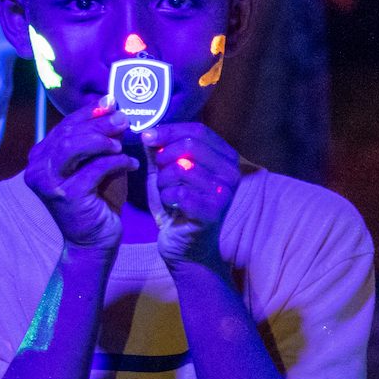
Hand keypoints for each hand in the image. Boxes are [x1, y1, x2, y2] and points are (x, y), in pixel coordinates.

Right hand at [26, 103, 138, 250]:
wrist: (95, 242)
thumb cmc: (98, 201)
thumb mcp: (97, 165)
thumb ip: (100, 141)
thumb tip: (112, 108)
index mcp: (40, 158)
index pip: (64, 126)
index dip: (88, 113)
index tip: (112, 103)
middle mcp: (37, 169)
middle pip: (68, 134)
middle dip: (98, 123)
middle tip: (123, 119)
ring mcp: (49, 183)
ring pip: (74, 146)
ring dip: (103, 139)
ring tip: (123, 143)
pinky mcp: (67, 196)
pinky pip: (95, 168)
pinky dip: (117, 162)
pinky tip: (132, 165)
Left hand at [142, 122, 242, 266]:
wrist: (186, 247)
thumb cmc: (178, 207)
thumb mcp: (167, 174)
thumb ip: (160, 152)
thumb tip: (148, 132)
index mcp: (226, 158)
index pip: (198, 130)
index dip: (169, 130)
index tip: (146, 136)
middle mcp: (231, 172)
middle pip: (190, 145)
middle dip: (164, 156)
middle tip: (158, 171)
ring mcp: (224, 193)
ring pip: (180, 169)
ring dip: (163, 181)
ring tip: (167, 193)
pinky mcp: (213, 212)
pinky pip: (178, 193)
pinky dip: (166, 198)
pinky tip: (171, 206)